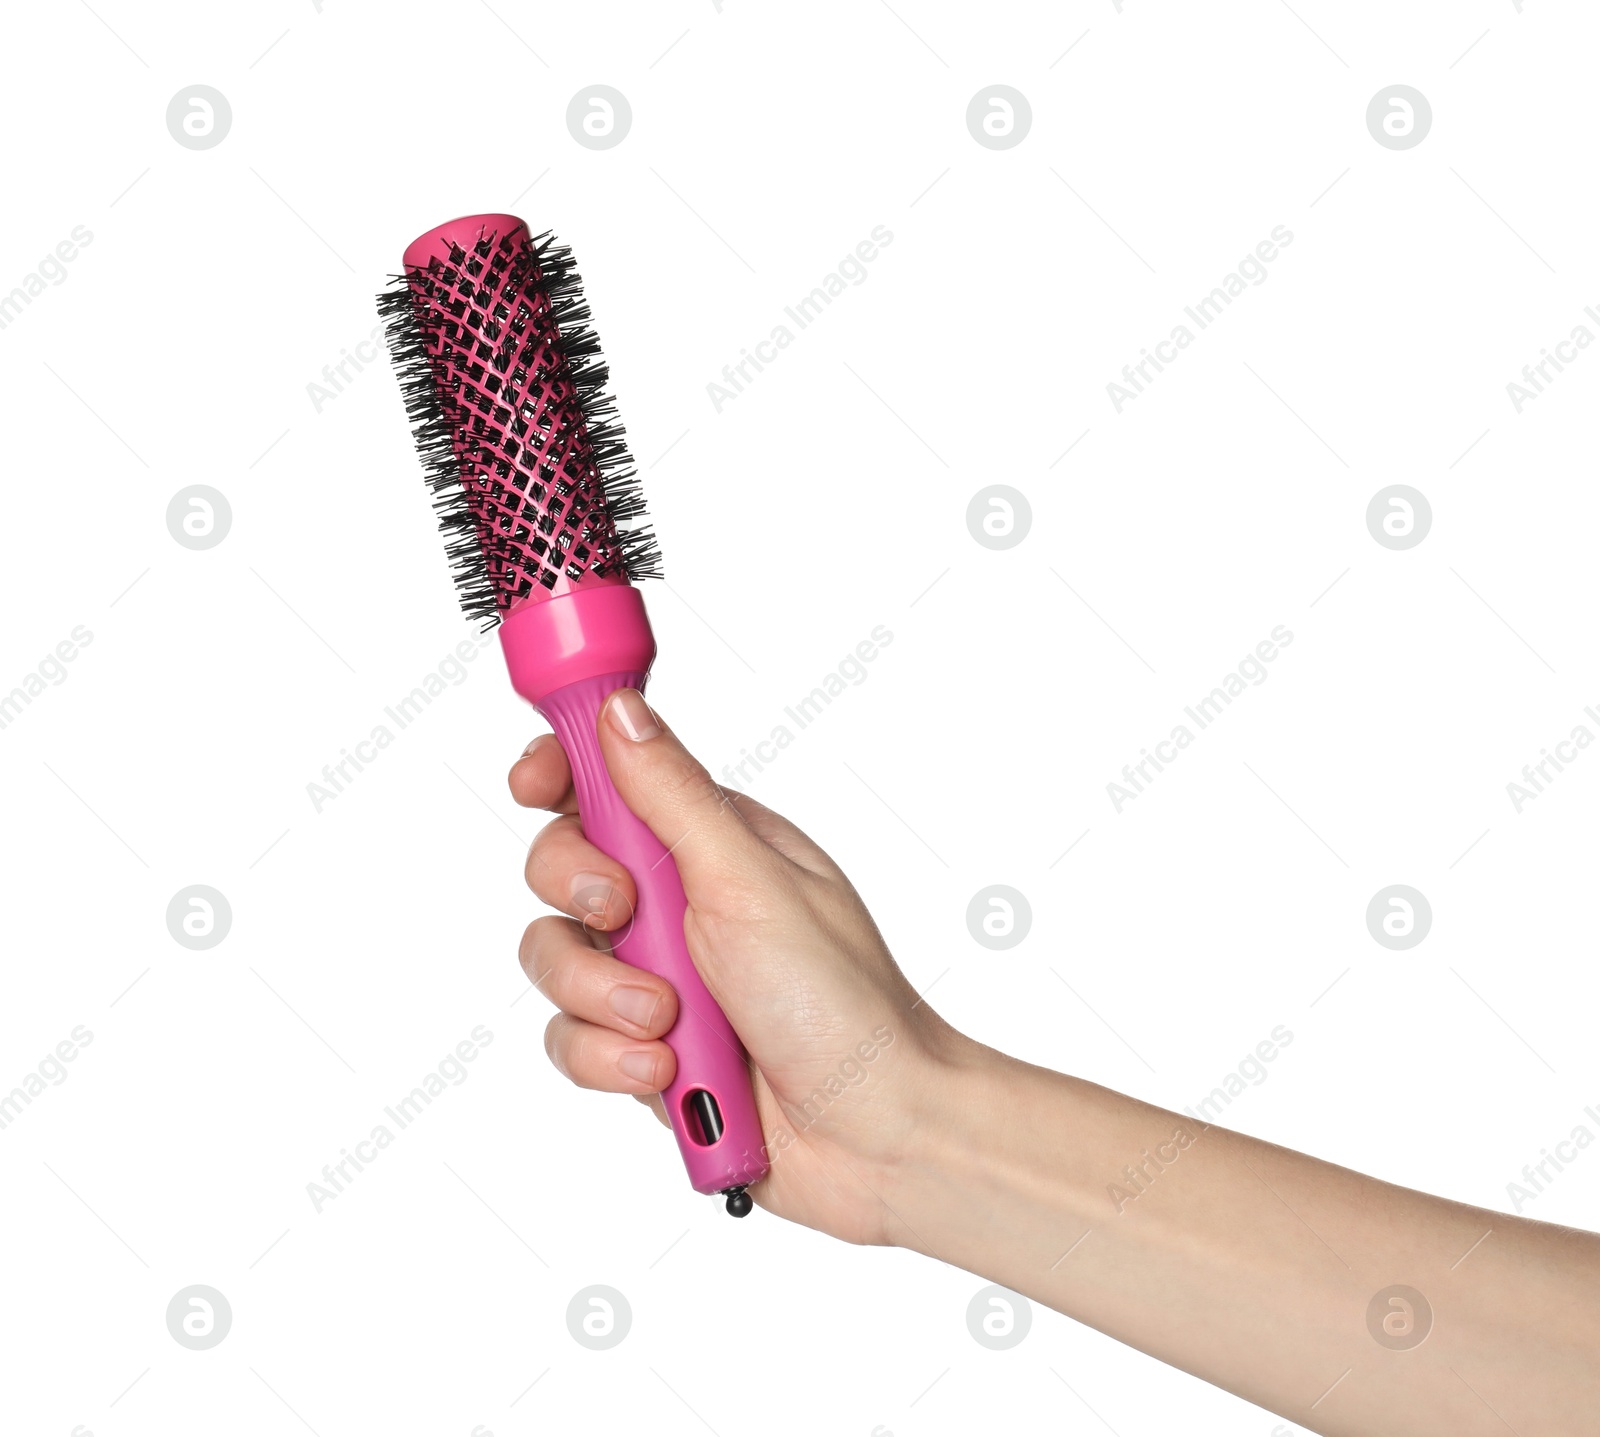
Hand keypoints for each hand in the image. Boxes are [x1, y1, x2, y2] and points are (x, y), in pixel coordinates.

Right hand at [509, 687, 967, 1243]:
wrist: (873, 1136)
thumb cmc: (842, 1000)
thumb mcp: (751, 880)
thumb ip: (673, 797)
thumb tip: (622, 710)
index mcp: (712, 841)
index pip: (611, 781)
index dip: (560, 773)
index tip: (533, 785)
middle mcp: (676, 902)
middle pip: (560, 864)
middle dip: (578, 891)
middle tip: (625, 913)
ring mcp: (653, 976)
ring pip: (554, 957)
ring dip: (600, 993)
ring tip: (666, 1022)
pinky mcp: (639, 1047)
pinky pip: (570, 1040)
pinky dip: (609, 1059)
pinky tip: (662, 1071)